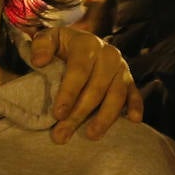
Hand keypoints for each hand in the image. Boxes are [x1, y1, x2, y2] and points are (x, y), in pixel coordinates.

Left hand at [30, 26, 142, 143]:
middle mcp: (108, 54)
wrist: (82, 43)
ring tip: (91, 135)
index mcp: (87, 44)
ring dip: (104, 117)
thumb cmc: (61, 46)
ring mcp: (121, 68)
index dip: (68, 93)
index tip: (58, 114)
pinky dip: (135, 107)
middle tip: (63, 134)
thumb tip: (39, 61)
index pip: (79, 71)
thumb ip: (40, 46)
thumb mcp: (48, 38)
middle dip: (79, 113)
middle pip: (96, 88)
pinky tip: (133, 120)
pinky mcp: (129, 80)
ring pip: (116, 95)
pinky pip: (135, 94)